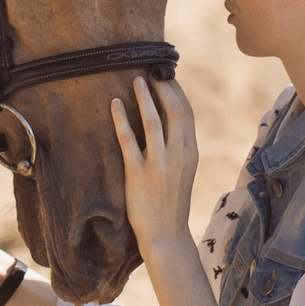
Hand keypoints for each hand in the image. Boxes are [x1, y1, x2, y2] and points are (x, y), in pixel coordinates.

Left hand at [110, 76, 198, 253]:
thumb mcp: (184, 169)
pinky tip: (113, 103)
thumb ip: (179, 145)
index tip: (166, 75)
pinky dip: (120, 119)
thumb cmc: (171, 200)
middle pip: (175, 111)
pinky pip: (128, 140)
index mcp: (191, 152)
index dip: (176, 91)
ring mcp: (159, 164)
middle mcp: (178, 155)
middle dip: (163, 87)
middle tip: (151, 71)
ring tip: (135, 79)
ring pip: (153, 121)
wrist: (166, 234)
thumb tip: (169, 117)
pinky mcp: (138, 174)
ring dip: (144, 97)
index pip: (187, 112)